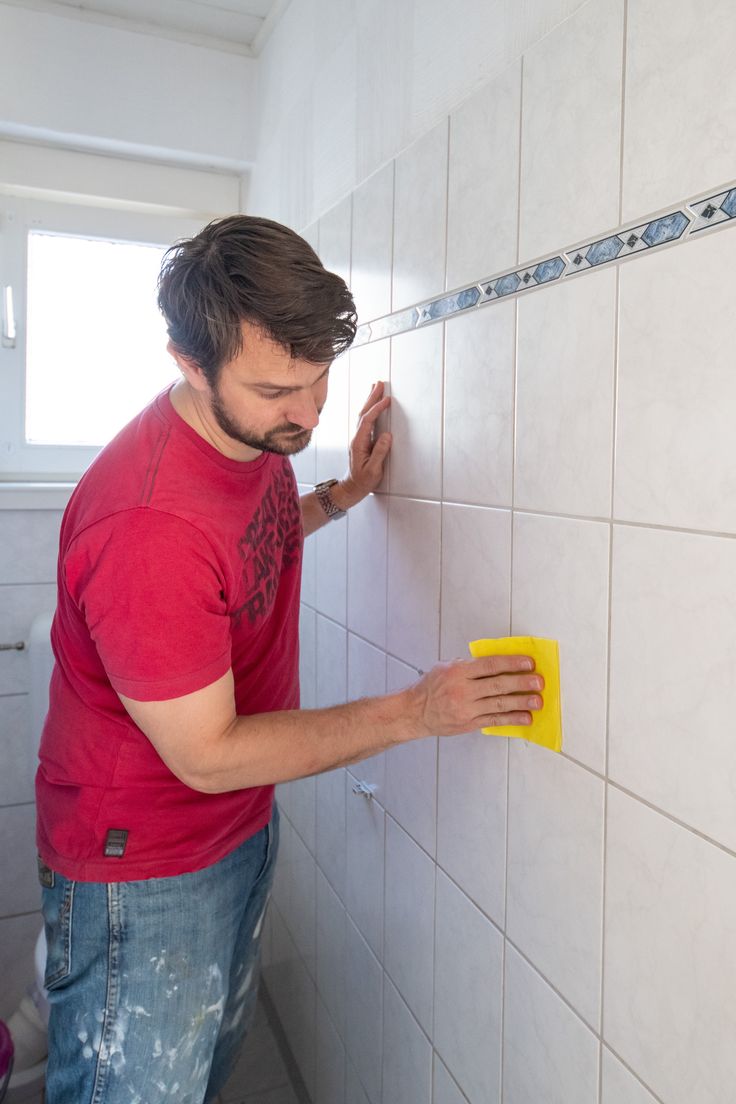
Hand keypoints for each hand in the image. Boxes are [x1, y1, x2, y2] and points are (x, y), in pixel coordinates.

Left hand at [338, 381, 391, 506]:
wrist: (352, 488)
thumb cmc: (363, 481)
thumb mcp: (373, 470)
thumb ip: (380, 452)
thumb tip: (387, 435)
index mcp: (359, 443)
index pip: (367, 421)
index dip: (377, 409)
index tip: (387, 400)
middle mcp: (357, 438)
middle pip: (363, 413)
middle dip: (372, 397)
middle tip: (379, 383)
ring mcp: (359, 438)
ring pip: (364, 415)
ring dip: (370, 400)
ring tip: (376, 387)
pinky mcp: (363, 440)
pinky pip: (366, 420)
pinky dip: (371, 409)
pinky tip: (373, 405)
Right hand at [410, 655, 544, 737]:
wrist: (415, 712)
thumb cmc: (430, 687)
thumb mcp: (444, 667)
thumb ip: (468, 665)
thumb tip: (494, 663)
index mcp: (458, 672)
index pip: (490, 665)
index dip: (511, 663)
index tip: (528, 663)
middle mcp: (463, 691)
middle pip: (498, 685)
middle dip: (521, 683)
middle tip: (538, 681)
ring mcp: (467, 709)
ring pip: (499, 704)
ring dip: (521, 702)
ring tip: (537, 700)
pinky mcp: (469, 723)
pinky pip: (494, 720)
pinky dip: (511, 719)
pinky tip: (525, 717)